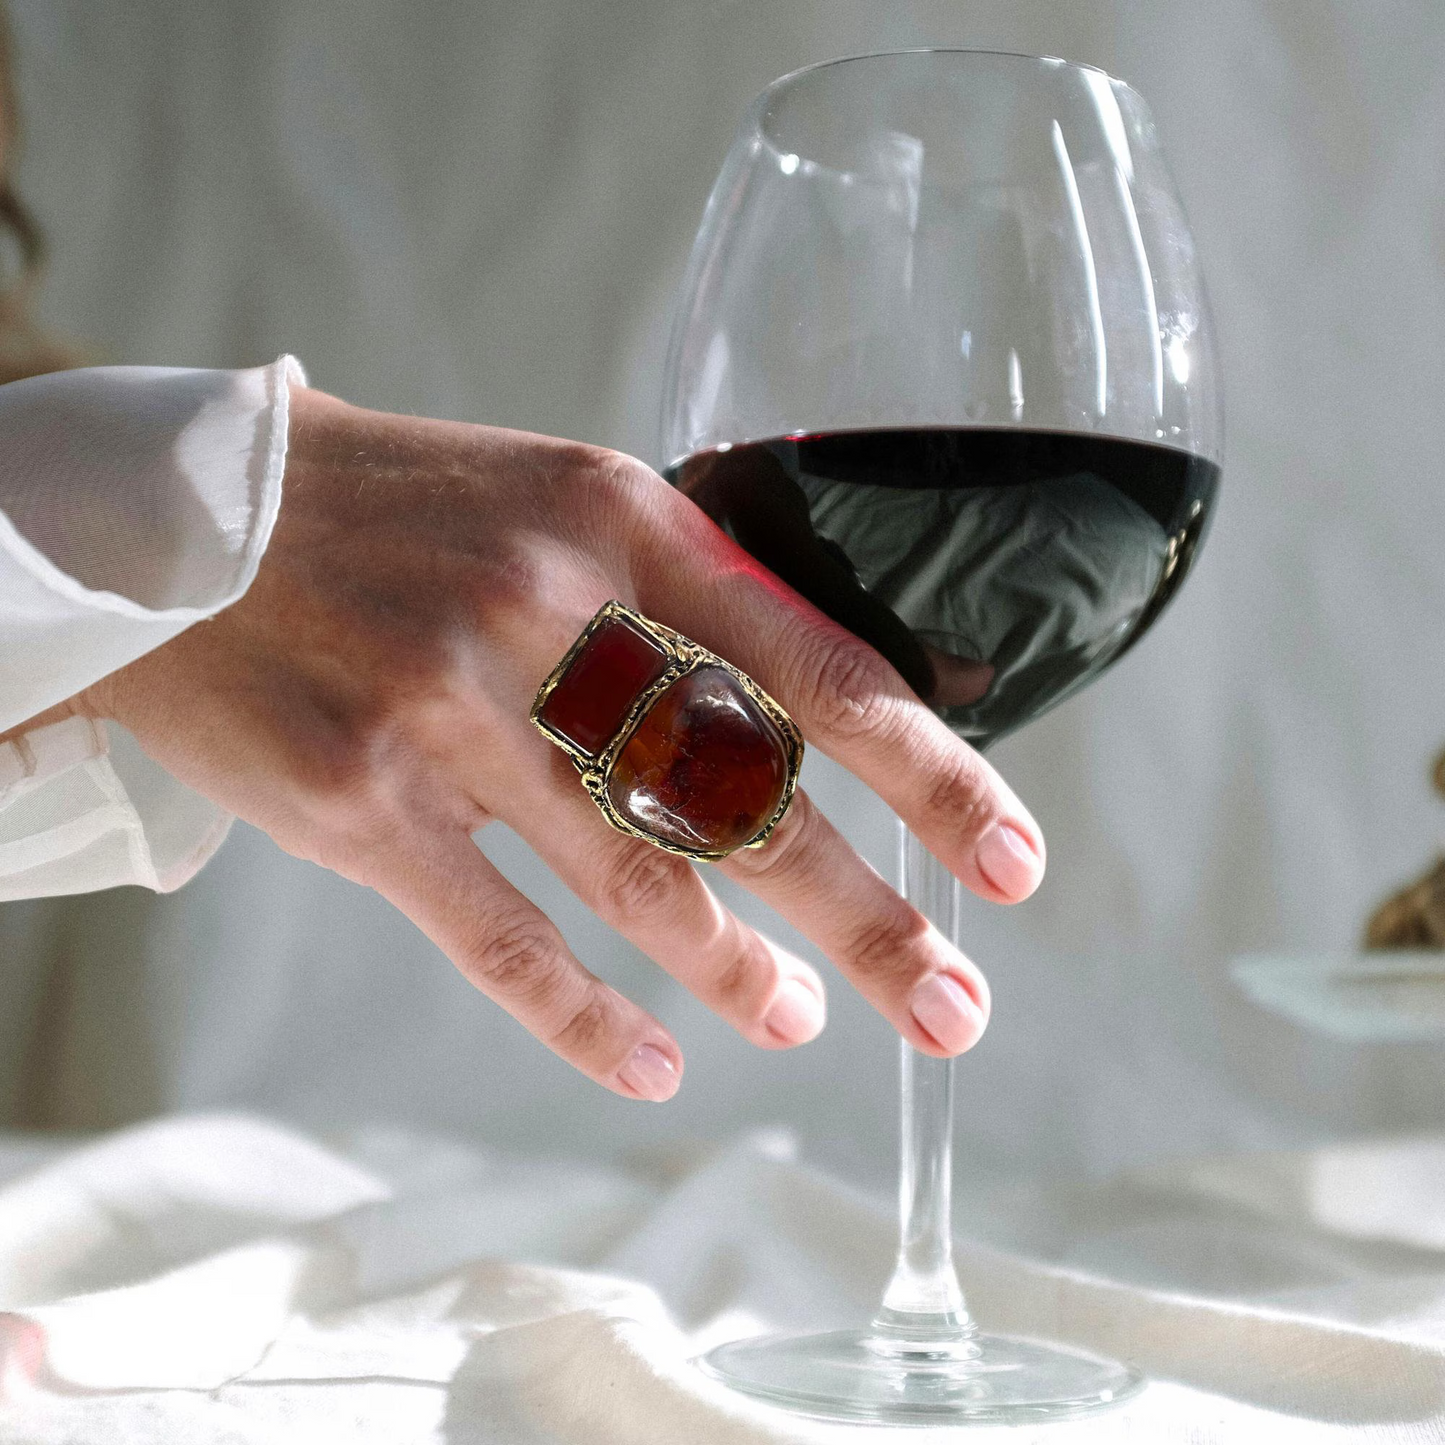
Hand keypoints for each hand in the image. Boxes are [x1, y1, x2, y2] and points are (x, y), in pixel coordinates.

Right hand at [82, 387, 1045, 1099]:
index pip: (817, 667)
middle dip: (869, 917)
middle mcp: (548, 613)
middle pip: (751, 798)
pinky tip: (658, 1058)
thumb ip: (672, 593)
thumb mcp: (552, 502)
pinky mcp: (361, 803)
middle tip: (955, 1008)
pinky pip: (505, 940)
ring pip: (640, 879)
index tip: (1011, 863)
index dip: (931, 777)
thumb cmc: (396, 512)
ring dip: (741, 972)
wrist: (182, 519)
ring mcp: (449, 711)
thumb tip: (798, 713)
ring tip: (805, 1022)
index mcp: (621, 521)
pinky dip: (589, 1016)